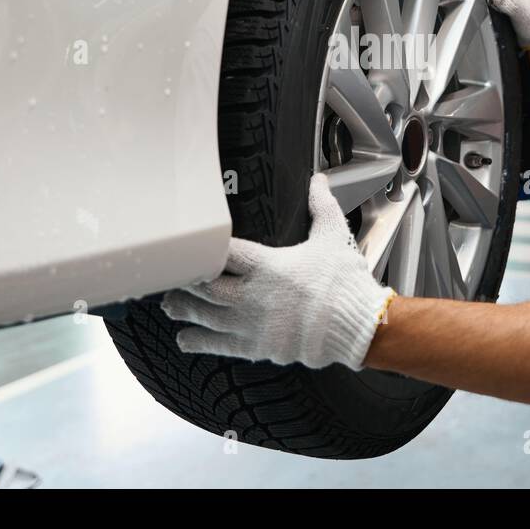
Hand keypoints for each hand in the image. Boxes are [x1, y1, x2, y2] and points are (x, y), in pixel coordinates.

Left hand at [160, 174, 396, 369]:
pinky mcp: (256, 346)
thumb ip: (320, 207)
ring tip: (171, 304)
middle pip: (204, 284)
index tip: (191, 244)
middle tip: (174, 276)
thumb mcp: (333, 237)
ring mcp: (252, 323)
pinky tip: (184, 338)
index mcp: (267, 264)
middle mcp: (253, 294)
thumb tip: (319, 181)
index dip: (204, 247)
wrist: (359, 326)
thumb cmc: (345, 285)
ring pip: (204, 314)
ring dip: (184, 308)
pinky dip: (197, 341)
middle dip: (185, 280)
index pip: (224, 251)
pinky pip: (217, 344)